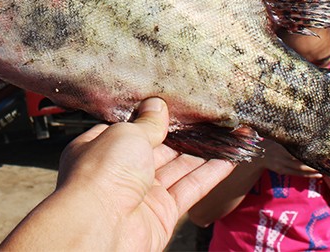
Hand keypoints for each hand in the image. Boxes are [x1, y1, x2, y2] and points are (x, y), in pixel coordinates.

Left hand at [0, 98, 233, 251]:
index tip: (175, 104)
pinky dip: (209, 174)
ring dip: (202, 153)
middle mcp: (121, 171)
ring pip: (178, 169)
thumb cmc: (102, 173)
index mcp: (102, 148)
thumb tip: (156, 105)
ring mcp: (142, 193)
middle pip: (157, 149)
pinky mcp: (162, 213)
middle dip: (182, 134)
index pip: (130, 129)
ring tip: (225, 134)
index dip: (152, 118)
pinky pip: (189, 189)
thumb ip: (147, 123)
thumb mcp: (126, 134)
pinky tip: (228, 158)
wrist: (102, 225)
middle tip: (208, 116)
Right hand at [258, 139, 321, 177]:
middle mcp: (281, 156)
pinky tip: (316, 175)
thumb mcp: (278, 138)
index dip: (309, 153)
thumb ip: (289, 138)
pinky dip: (307, 175)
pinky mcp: (281, 171)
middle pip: (300, 162)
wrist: (258, 155)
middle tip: (326, 164)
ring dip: (312, 171)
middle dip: (313, 164)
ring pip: (299, 170)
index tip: (320, 152)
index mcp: (282, 146)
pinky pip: (296, 174)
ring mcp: (281, 165)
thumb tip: (304, 132)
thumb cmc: (272, 143)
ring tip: (324, 172)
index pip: (298, 150)